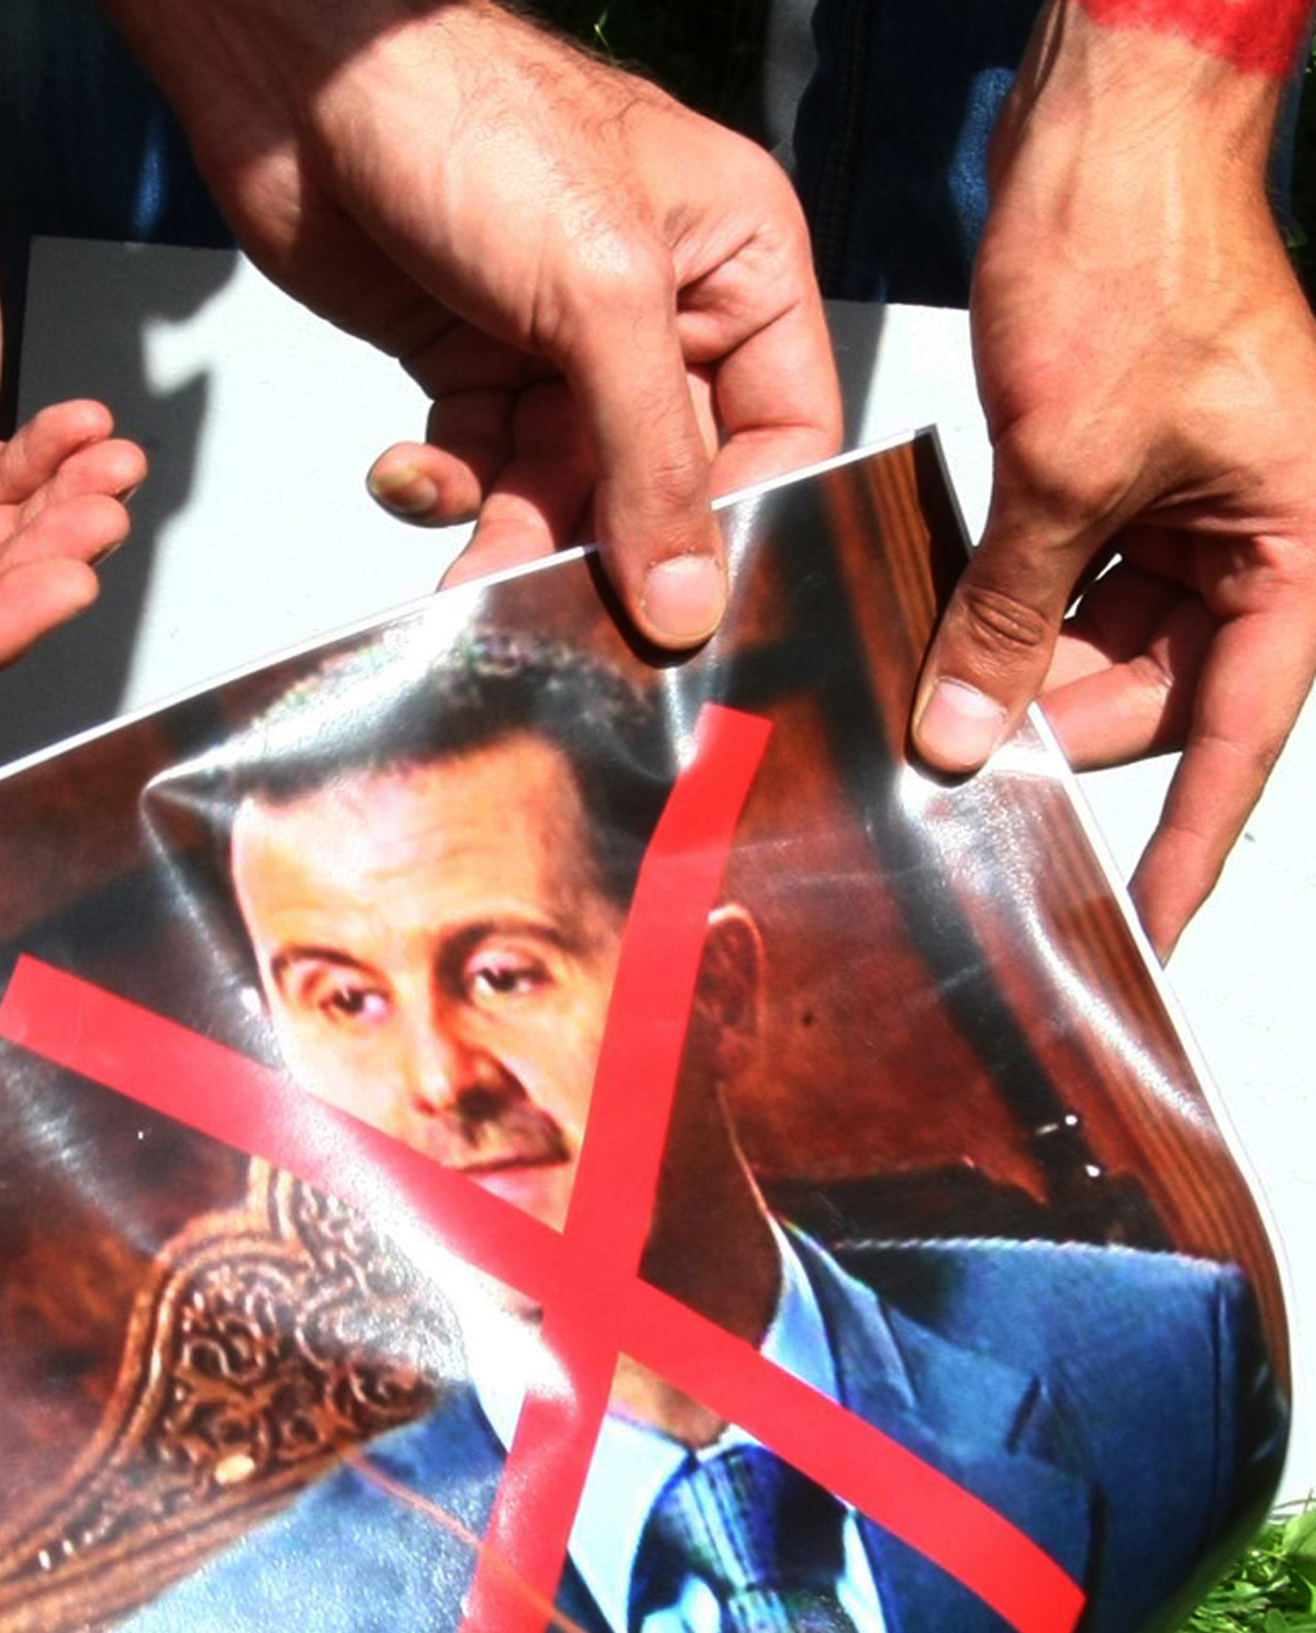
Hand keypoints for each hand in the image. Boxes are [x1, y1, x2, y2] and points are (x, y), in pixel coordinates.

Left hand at [103, 0, 838, 640]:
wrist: (307, 88)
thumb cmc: (473, 123)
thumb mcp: (601, 295)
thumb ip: (653, 457)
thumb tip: (690, 600)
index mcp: (738, 265)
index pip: (785, 435)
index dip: (741, 526)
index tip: (685, 606)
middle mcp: (660, 312)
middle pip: (665, 485)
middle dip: (606, 551)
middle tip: (560, 613)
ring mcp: (561, 346)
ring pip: (563, 495)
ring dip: (509, 539)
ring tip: (464, 568)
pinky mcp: (471, 367)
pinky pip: (480, 473)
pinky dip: (443, 492)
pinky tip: (405, 470)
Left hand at [909, 7, 1315, 955]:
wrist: (1112, 125)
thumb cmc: (1135, 260)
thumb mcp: (1063, 471)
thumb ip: (1014, 618)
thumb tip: (962, 740)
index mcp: (1297, 542)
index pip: (1241, 734)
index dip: (1191, 842)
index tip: (1143, 930)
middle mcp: (1257, 532)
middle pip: (1157, 693)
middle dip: (1057, 737)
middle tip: (959, 790)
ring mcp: (1189, 502)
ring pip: (1098, 641)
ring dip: (1017, 675)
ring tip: (929, 719)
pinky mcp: (1122, 471)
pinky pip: (1067, 578)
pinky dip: (1005, 612)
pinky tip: (935, 644)